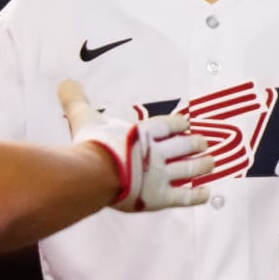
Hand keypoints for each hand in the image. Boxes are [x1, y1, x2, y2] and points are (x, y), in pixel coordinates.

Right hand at [58, 79, 214, 210]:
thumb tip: (65, 82)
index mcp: (141, 134)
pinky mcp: (159, 197)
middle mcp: (155, 153)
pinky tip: (207, 193)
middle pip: (181, 147)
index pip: (165, 126)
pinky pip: (184, 197)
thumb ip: (76, 100)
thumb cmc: (91, 145)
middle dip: (194, 144)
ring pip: (187, 169)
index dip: (177, 124)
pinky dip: (197, 195)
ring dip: (201, 165)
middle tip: (205, 142)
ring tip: (212, 162)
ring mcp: (159, 176)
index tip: (187, 123)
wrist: (96, 173)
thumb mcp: (84, 117)